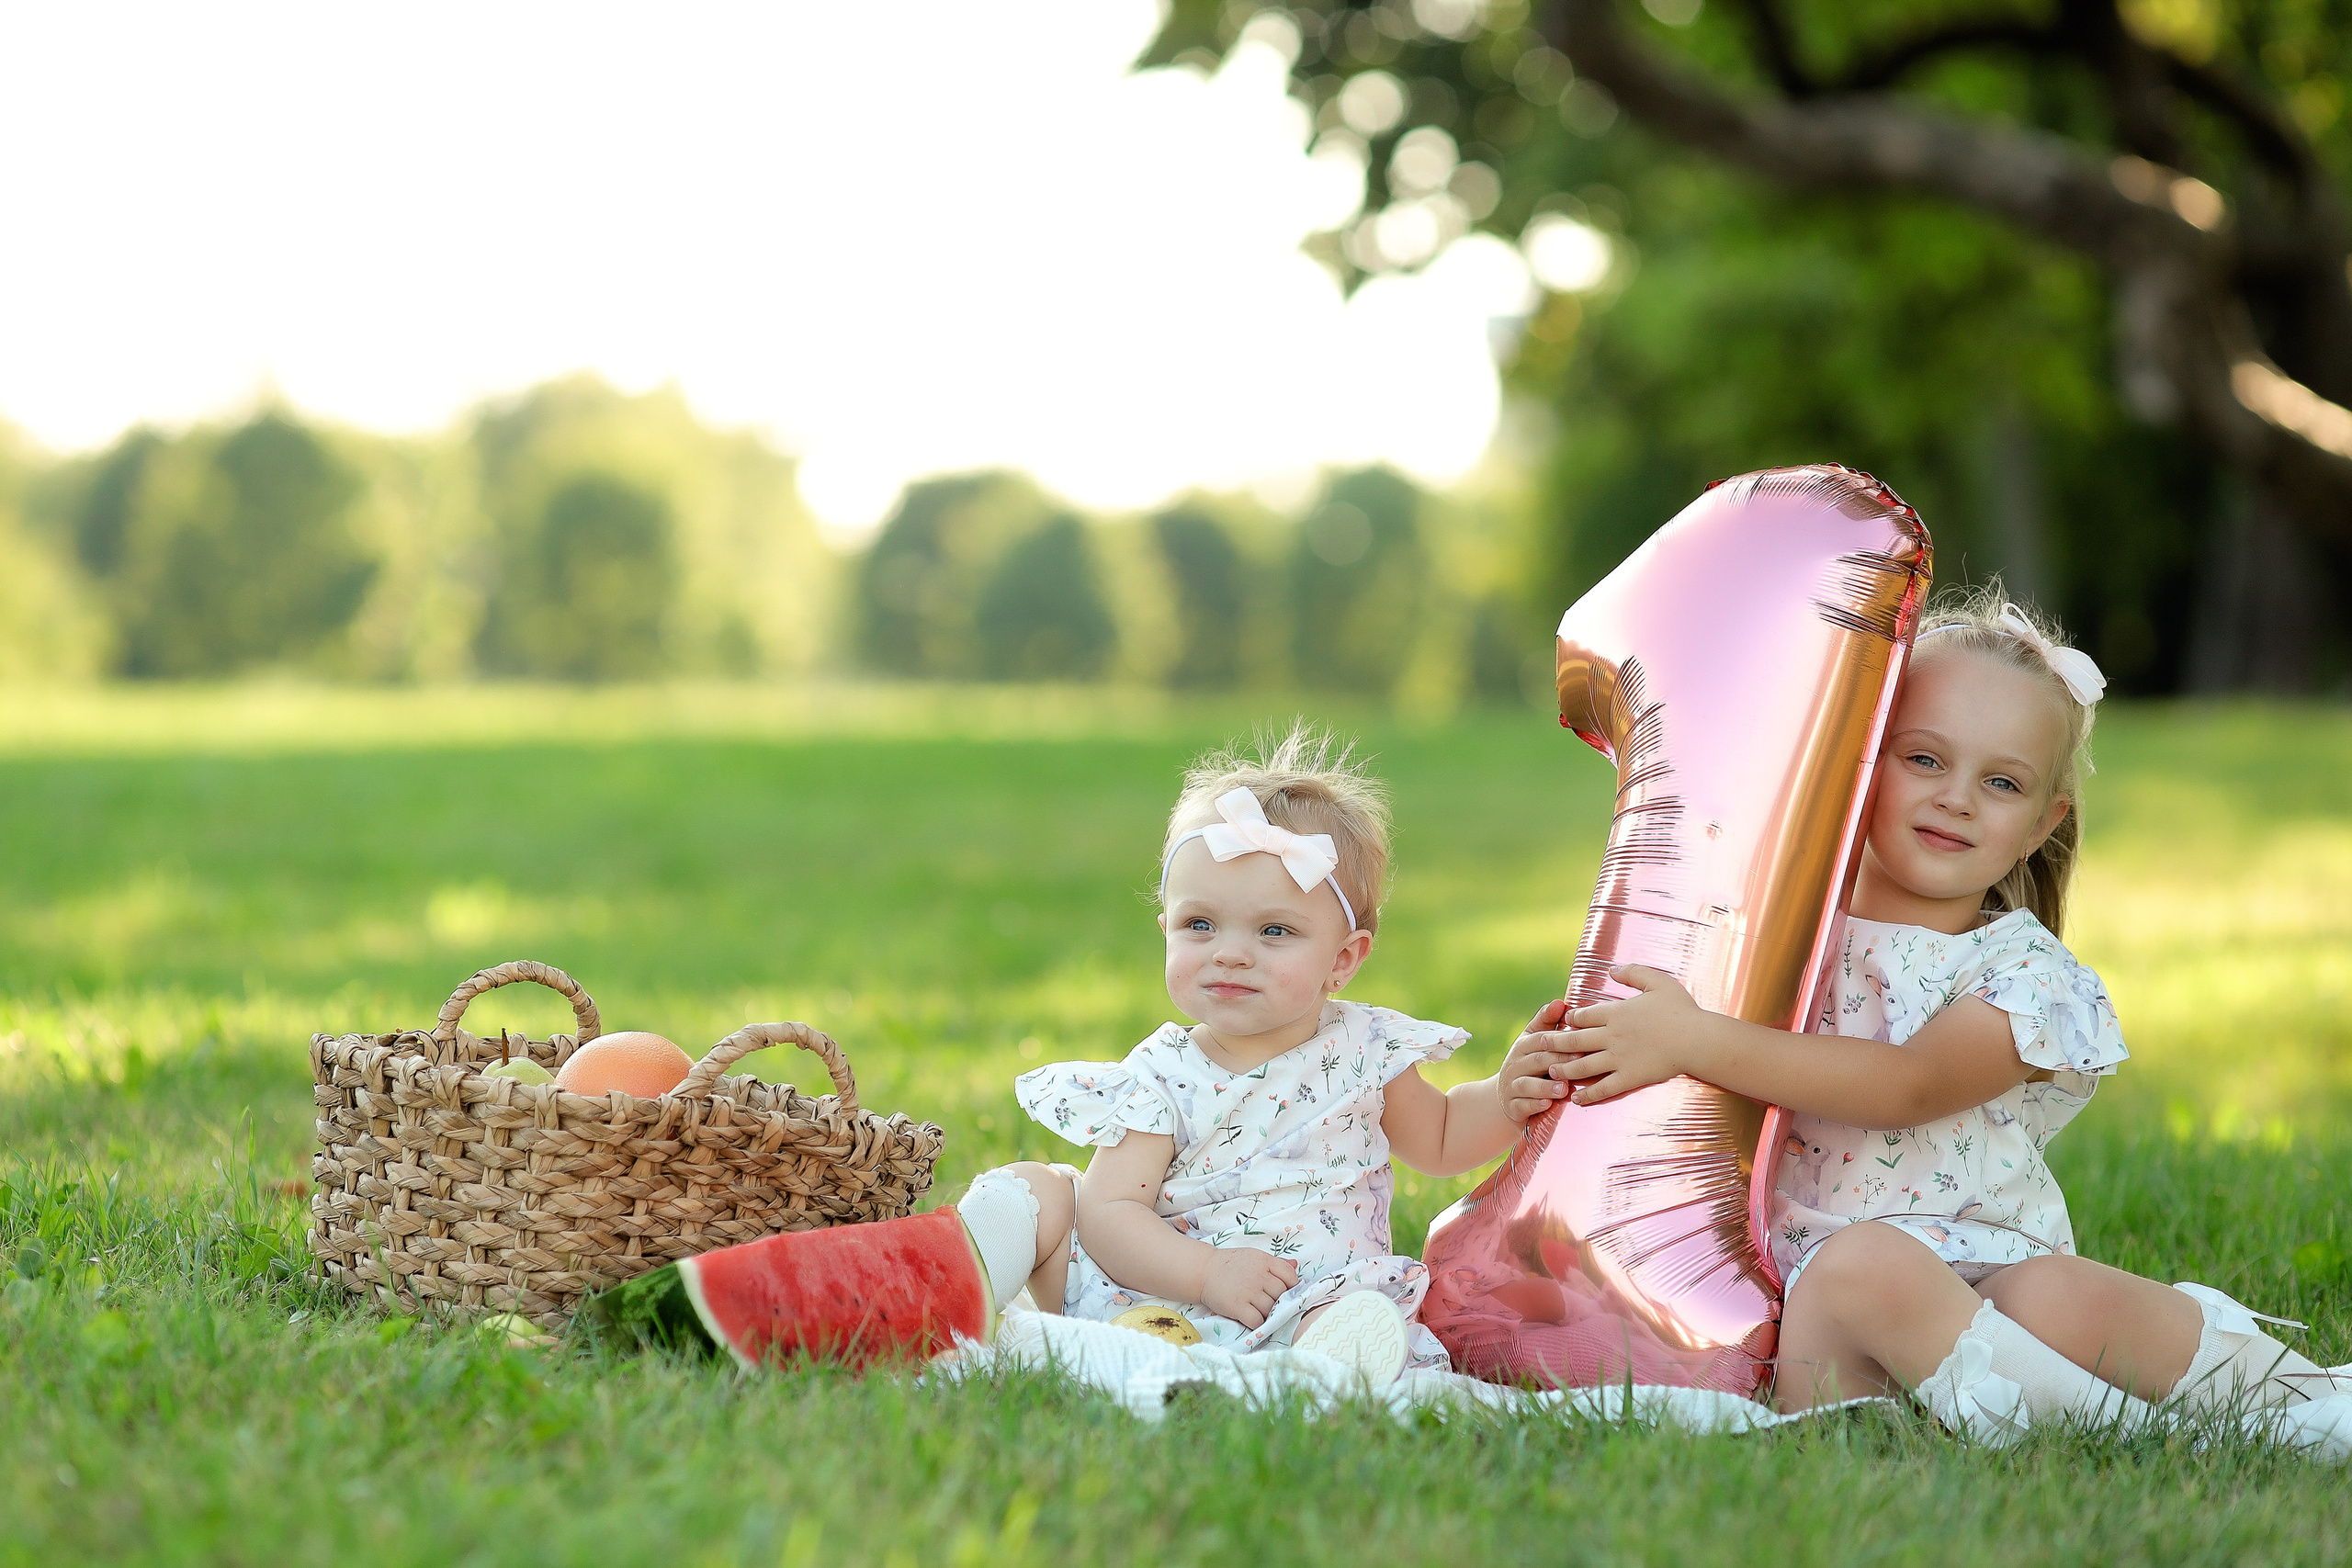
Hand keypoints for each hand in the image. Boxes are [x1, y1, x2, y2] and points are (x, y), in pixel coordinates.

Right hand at [1200, 1247, 1297, 1328]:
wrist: (1203, 1271)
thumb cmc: (1230, 1265)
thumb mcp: (1253, 1257)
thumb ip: (1275, 1263)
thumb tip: (1296, 1265)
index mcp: (1264, 1261)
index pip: (1289, 1275)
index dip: (1291, 1285)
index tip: (1285, 1291)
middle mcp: (1258, 1275)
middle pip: (1281, 1294)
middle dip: (1278, 1301)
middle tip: (1269, 1302)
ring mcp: (1248, 1291)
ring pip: (1271, 1309)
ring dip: (1268, 1313)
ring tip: (1259, 1310)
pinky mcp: (1237, 1306)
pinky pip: (1257, 1321)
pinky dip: (1257, 1323)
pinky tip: (1252, 1318)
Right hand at [1496, 998, 1582, 1123]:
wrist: (1507, 1096)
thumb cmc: (1529, 1063)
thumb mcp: (1534, 1041)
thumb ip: (1547, 1022)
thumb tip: (1561, 1002)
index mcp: (1523, 1046)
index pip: (1539, 1039)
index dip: (1559, 1039)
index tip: (1580, 1039)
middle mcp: (1515, 1064)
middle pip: (1537, 1060)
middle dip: (1558, 1060)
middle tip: (1580, 1061)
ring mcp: (1512, 1086)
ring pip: (1527, 1084)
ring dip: (1546, 1086)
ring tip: (1564, 1088)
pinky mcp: (1513, 1106)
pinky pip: (1522, 1105)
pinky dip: (1534, 1105)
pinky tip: (1547, 1104)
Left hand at [1554, 965, 1705, 1104]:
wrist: (1699, 1039)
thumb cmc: (1681, 1010)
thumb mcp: (1657, 981)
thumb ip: (1633, 973)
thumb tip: (1612, 968)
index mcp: (1616, 1013)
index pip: (1582, 1016)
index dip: (1570, 1019)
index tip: (1563, 1022)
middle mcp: (1612, 1036)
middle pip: (1574, 1040)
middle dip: (1554, 1042)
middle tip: (1540, 1044)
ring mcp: (1619, 1059)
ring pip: (1582, 1066)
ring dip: (1563, 1069)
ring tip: (1551, 1071)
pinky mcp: (1630, 1078)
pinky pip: (1603, 1089)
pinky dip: (1588, 1095)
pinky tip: (1577, 1098)